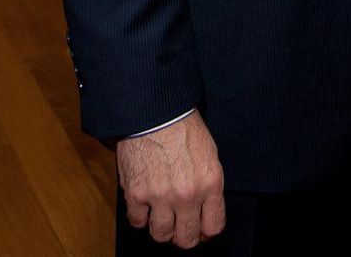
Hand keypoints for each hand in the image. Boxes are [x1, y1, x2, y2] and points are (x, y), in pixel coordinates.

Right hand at [117, 111, 224, 248]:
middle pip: (187, 238)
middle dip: (184, 234)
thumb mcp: (209, 154)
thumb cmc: (184, 128)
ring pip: (161, 235)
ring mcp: (161, 197)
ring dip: (161, 226)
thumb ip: (208, 185)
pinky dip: (140, 215)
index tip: (200, 227)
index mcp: (210, 182)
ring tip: (161, 212)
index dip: (206, 230)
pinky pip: (138, 222)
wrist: (156, 111)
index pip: (213, 226)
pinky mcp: (136, 194)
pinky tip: (145, 202)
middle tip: (180, 224)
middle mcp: (187, 194)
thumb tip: (205, 211)